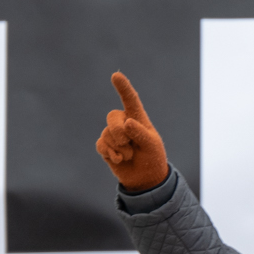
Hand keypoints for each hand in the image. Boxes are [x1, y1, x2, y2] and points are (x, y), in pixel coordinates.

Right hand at [96, 73, 168, 191]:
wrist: (145, 178)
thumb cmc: (152, 158)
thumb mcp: (152, 146)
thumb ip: (140, 133)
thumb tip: (127, 122)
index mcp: (138, 118)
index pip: (130, 99)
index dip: (123, 87)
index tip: (115, 75)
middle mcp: (124, 122)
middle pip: (113, 117)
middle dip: (119, 132)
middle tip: (129, 144)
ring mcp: (113, 134)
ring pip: (107, 134)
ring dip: (119, 148)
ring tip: (130, 155)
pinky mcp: (105, 146)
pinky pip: (101, 144)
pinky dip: (110, 153)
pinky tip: (119, 159)